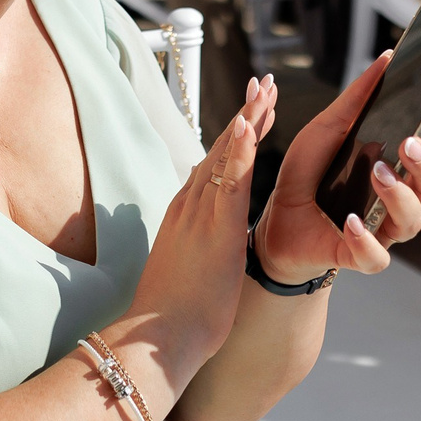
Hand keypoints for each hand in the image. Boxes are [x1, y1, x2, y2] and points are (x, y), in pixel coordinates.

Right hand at [127, 83, 274, 375]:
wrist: (157, 337)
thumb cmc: (172, 316)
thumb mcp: (186, 271)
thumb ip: (194, 251)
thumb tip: (204, 251)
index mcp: (184, 216)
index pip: (212, 166)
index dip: (232, 136)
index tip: (250, 112)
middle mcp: (188, 207)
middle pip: (219, 150)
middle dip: (243, 115)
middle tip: (261, 83)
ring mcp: (200, 214)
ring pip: (226, 156)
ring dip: (246, 119)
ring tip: (263, 89)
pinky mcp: (215, 228)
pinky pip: (230, 181)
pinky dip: (240, 150)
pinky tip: (250, 124)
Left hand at [257, 58, 420, 280]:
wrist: (274, 222)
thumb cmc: (307, 175)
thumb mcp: (325, 130)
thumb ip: (356, 100)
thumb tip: (384, 60)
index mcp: (393, 164)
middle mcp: (395, 197)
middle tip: (408, 144)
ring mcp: (381, 228)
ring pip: (412, 221)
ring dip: (399, 197)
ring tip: (378, 175)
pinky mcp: (359, 256)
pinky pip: (376, 256)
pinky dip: (366, 241)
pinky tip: (350, 223)